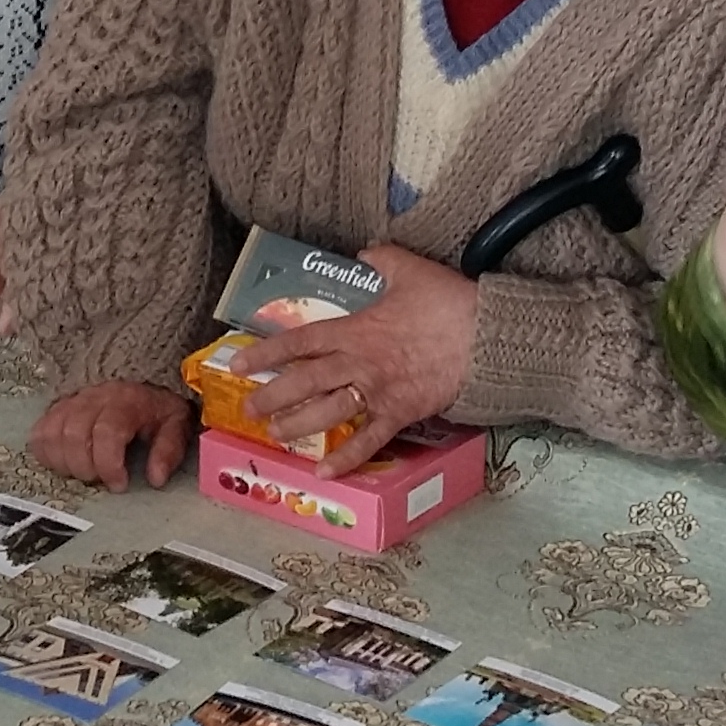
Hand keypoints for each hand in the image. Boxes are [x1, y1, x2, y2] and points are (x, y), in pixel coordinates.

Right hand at [34, 381, 193, 492]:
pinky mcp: (57, 409)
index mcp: (126, 402)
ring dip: (64, 463)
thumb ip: (169, 450)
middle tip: (99, 479)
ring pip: (52, 434)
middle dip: (85, 468)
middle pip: (74, 435)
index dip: (108, 465)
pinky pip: (39, 432)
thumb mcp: (176, 425)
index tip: (119, 484)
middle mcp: (94, 398)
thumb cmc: (156, 409)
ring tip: (84, 473)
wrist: (140, 381)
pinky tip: (65, 463)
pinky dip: (47, 453)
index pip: (107, 432)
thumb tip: (156, 479)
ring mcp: (72, 402)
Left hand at [227, 243, 475, 475]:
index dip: (266, 352)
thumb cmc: (448, 303)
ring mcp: (377, 392)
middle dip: (272, 395)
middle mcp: (358, 364)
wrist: (485, 337)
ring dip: (297, 425)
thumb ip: (381, 259)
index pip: (300, 341)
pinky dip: (346, 458)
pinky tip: (324, 472)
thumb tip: (364, 253)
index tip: (239, 363)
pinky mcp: (400, 414)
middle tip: (248, 407)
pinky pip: (368, 440)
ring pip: (327, 412)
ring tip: (274, 434)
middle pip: (304, 381)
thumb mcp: (409, 269)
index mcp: (355, 330)